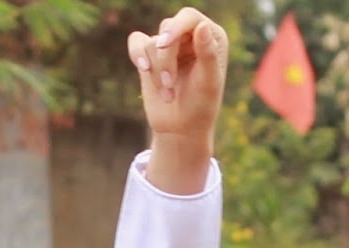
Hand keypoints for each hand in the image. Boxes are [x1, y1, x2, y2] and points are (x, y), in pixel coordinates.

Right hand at [128, 9, 228, 142]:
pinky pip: (136, 41)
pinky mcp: (150, 53)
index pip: (190, 17)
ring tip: (167, 93)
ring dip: (157, 70)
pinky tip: (142, 67)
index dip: (176, 26)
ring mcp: (170, 44)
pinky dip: (137, 55)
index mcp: (211, 37)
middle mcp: (191, 35)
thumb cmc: (201, 106)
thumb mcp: (208, 83)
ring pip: (152, 42)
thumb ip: (208, 54)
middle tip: (169, 84)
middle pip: (168, 29)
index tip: (165, 42)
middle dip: (166, 58)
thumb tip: (202, 27)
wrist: (181, 128)